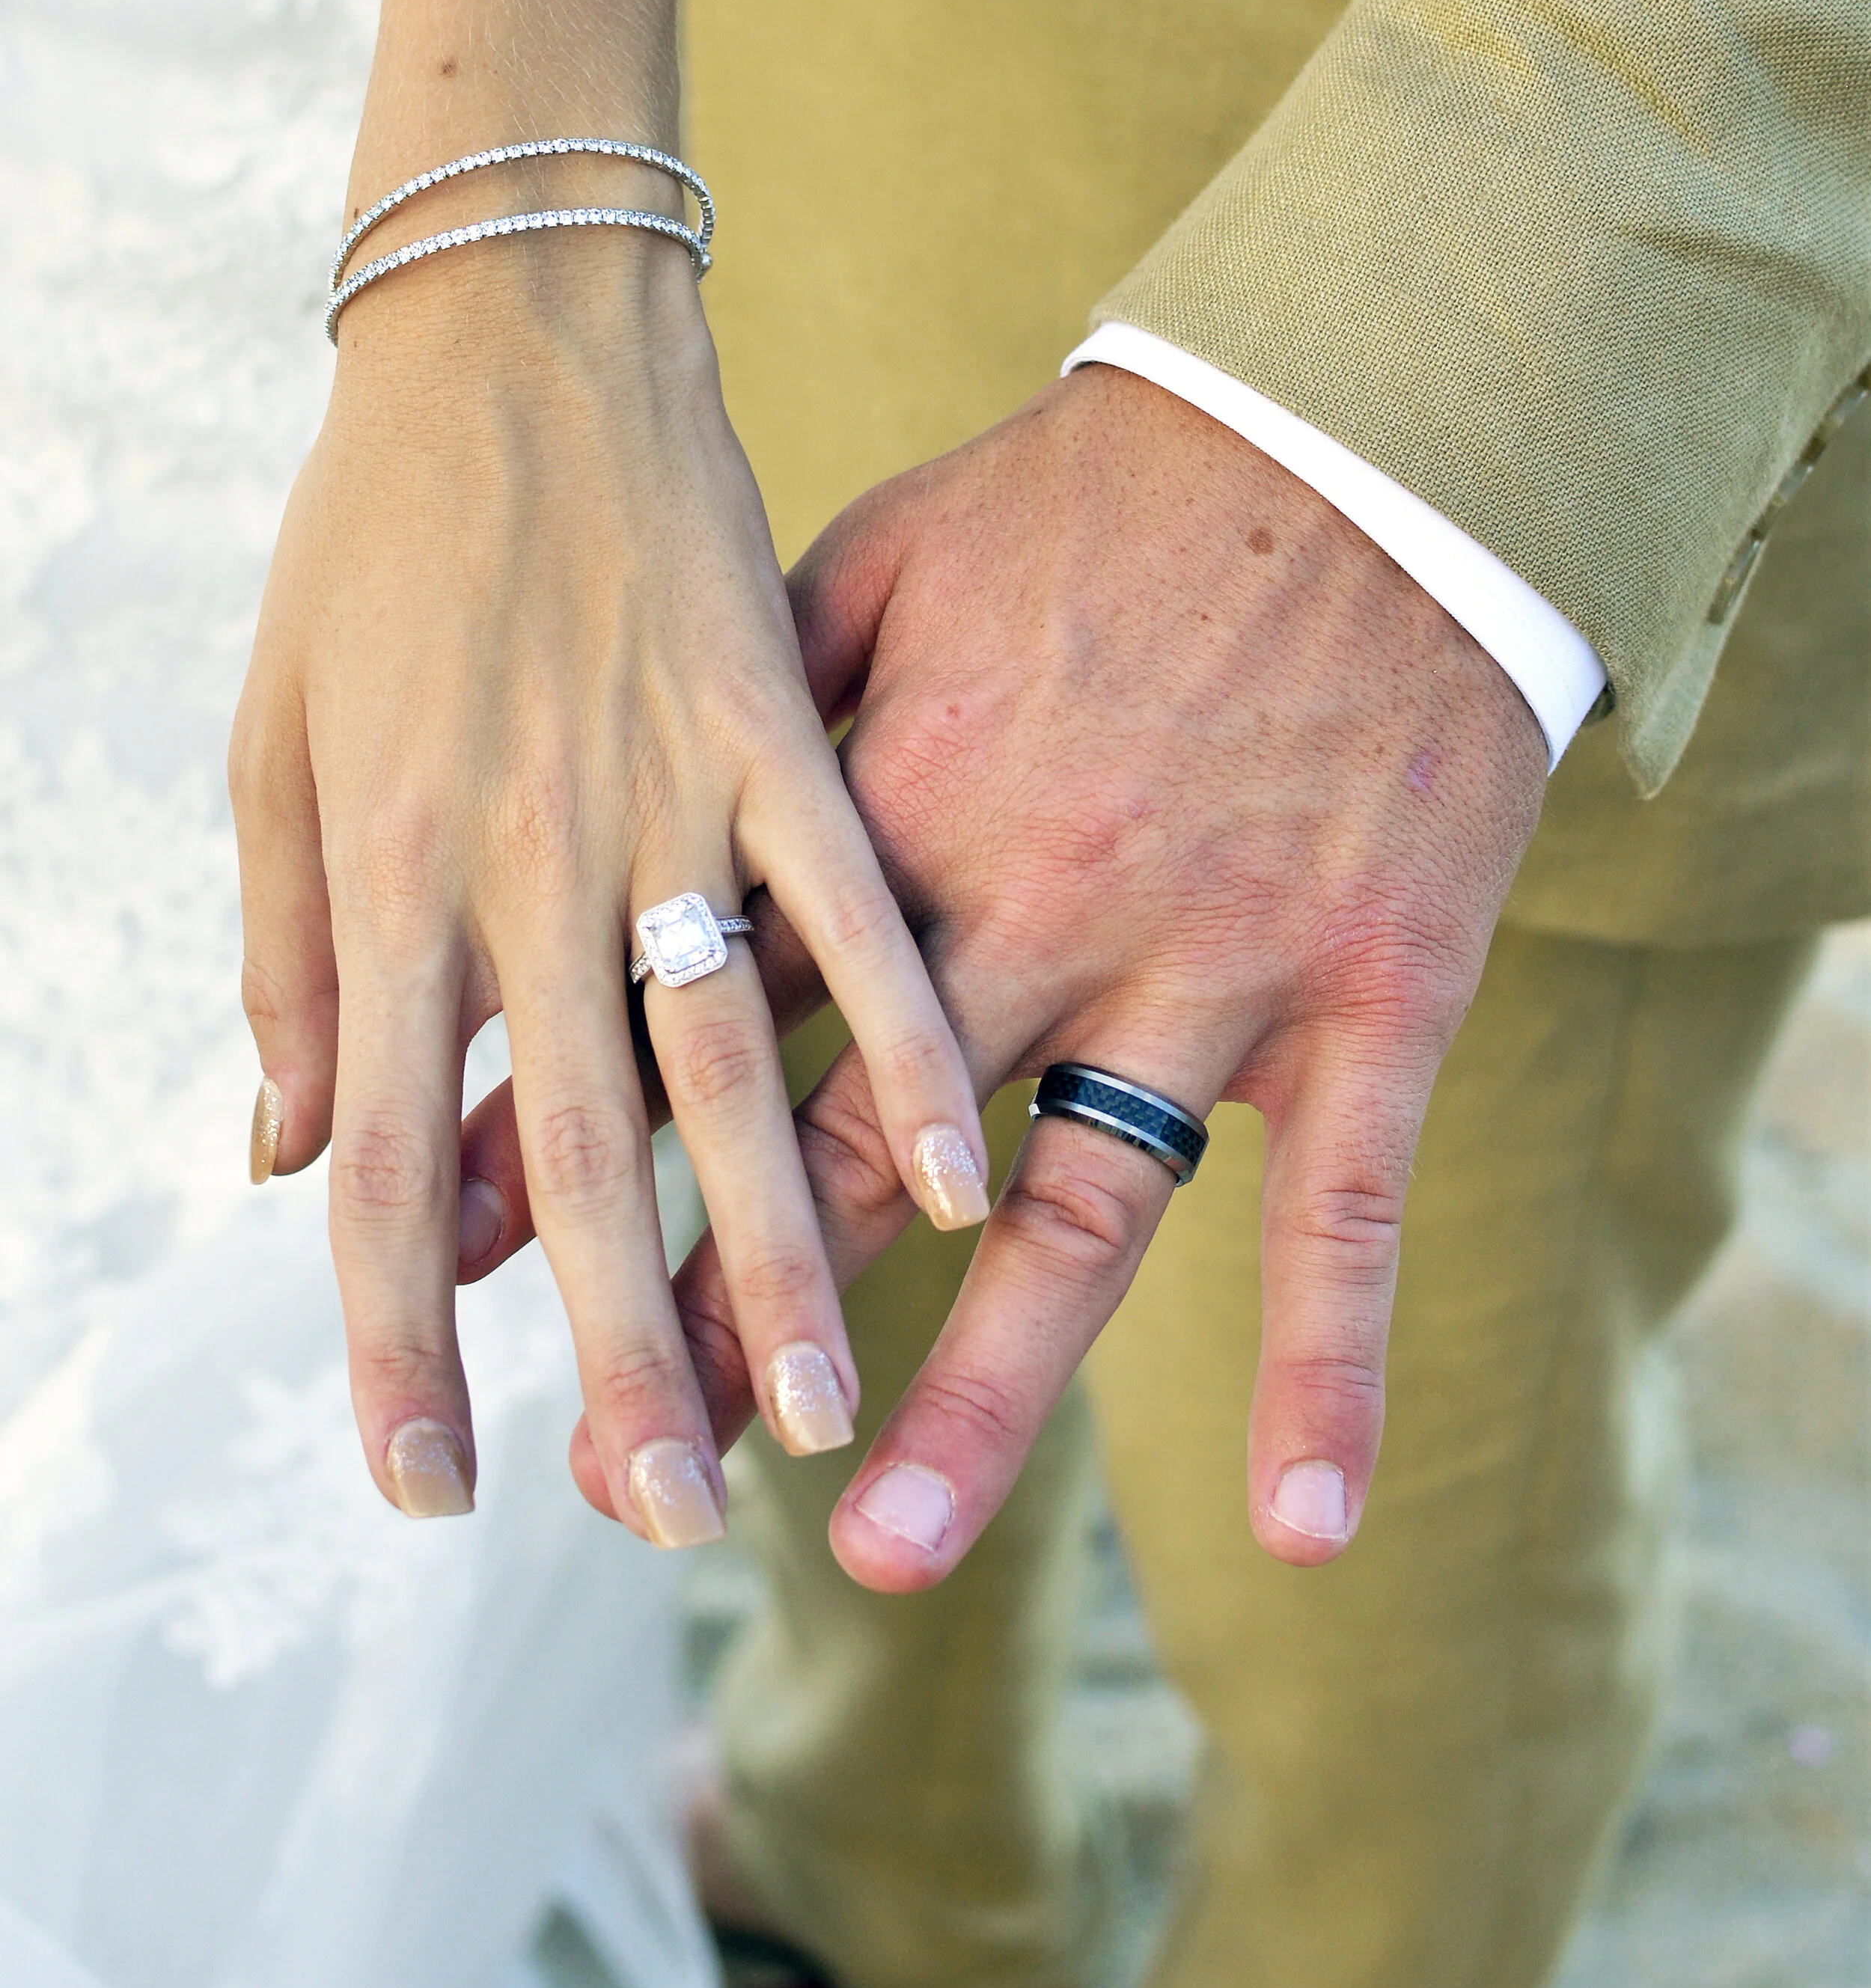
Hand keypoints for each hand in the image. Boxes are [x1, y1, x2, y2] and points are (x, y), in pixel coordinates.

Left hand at [230, 241, 984, 1539]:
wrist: (508, 323)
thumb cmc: (376, 534)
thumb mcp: (274, 735)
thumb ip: (286, 954)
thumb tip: (275, 1154)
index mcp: (386, 871)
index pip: (378, 1161)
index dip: (392, 1340)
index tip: (424, 1492)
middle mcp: (528, 859)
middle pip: (569, 1151)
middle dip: (611, 1348)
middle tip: (654, 1513)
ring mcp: (670, 796)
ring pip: (727, 1062)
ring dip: (780, 1247)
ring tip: (816, 1410)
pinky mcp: (786, 727)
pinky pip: (857, 910)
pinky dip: (912, 1041)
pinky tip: (976, 1175)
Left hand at [466, 361, 1545, 1570]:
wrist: (1358, 435)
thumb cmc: (1095, 500)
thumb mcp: (878, 564)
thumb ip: (737, 712)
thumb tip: (581, 829)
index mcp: (895, 800)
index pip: (700, 1011)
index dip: (575, 1137)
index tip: (456, 1265)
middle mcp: (1042, 900)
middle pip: (858, 1151)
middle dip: (726, 1309)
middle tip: (615, 1469)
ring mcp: (1212, 962)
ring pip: (1078, 1214)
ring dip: (979, 1394)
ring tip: (877, 1552)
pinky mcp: (1370, 993)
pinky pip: (1353, 1211)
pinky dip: (1331, 1367)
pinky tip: (1304, 1527)